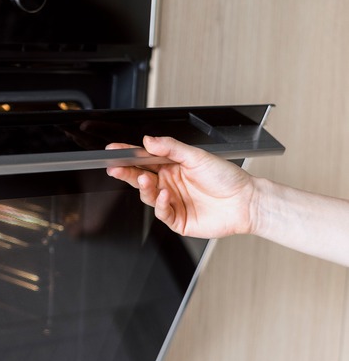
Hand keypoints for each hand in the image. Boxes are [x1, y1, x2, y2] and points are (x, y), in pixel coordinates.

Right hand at [106, 136, 256, 238]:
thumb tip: (149, 141)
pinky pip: (161, 213)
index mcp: (172, 166)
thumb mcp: (197, 156)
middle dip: (126, 172)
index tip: (114, 150)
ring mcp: (172, 202)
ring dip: (145, 188)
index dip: (128, 154)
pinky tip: (165, 196)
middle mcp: (169, 183)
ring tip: (149, 181)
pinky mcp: (177, 219)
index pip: (144, 159)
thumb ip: (171, 148)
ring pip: (147, 195)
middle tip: (116, 168)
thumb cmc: (227, 178)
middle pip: (140, 177)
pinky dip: (160, 204)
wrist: (246, 202)